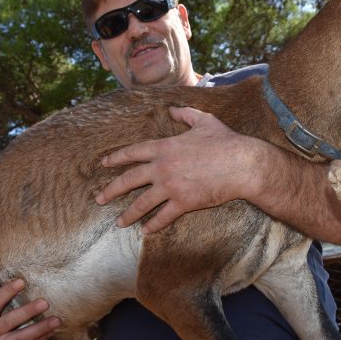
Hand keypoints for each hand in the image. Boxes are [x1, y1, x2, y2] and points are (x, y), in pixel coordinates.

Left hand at [95, 107, 265, 233]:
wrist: (242, 164)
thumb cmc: (225, 141)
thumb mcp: (203, 120)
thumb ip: (185, 114)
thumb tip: (172, 108)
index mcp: (164, 147)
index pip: (132, 153)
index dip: (116, 158)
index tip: (103, 164)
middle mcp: (162, 168)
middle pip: (128, 180)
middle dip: (111, 191)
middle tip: (99, 199)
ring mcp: (171, 187)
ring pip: (142, 203)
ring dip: (129, 214)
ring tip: (119, 223)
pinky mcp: (183, 202)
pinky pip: (163, 217)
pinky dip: (153, 225)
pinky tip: (145, 231)